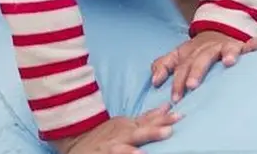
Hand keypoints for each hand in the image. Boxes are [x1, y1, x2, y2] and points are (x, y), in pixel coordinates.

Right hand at [54, 108, 179, 153]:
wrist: (76, 142)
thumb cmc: (106, 134)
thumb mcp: (125, 123)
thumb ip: (146, 118)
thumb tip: (167, 107)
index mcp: (128, 125)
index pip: (149, 120)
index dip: (164, 119)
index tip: (180, 115)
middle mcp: (120, 134)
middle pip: (139, 131)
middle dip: (154, 130)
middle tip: (170, 129)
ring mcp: (111, 146)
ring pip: (124, 147)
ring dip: (135, 147)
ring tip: (147, 150)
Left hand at [150, 30, 256, 101]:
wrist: (216, 31)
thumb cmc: (195, 51)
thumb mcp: (178, 55)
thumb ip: (163, 65)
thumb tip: (154, 80)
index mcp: (191, 52)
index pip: (182, 66)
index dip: (177, 80)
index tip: (175, 96)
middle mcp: (208, 48)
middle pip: (201, 59)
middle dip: (196, 71)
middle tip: (193, 85)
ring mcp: (225, 45)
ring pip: (226, 48)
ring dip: (228, 53)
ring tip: (229, 61)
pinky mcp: (242, 44)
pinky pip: (252, 42)